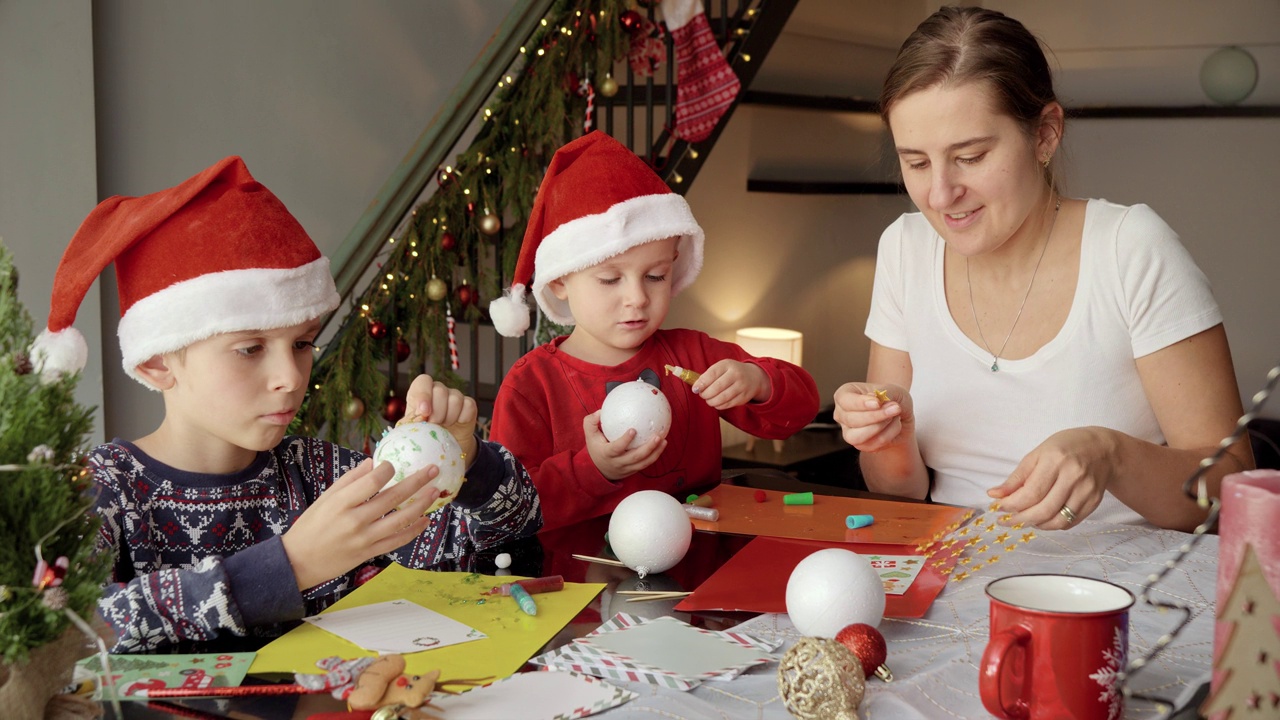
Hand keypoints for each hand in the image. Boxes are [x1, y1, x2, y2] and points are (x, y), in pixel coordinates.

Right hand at [282, 459, 443, 589]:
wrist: (299, 562)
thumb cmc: (310, 526)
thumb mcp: (325, 499)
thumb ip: (349, 480)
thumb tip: (372, 463)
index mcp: (341, 502)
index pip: (372, 481)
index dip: (388, 469)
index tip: (393, 465)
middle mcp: (355, 520)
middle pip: (393, 497)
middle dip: (417, 481)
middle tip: (433, 470)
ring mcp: (364, 538)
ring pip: (401, 520)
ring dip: (421, 505)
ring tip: (435, 492)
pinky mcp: (370, 553)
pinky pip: (397, 541)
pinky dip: (414, 530)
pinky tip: (425, 520)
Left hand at [401, 374, 478, 467]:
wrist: (445, 448)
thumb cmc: (425, 436)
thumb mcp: (412, 429)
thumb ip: (410, 422)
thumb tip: (411, 420)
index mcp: (421, 393)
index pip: (423, 382)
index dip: (424, 395)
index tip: (424, 412)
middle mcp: (438, 391)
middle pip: (440, 390)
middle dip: (436, 412)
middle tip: (434, 425)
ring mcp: (454, 396)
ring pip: (455, 398)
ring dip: (449, 416)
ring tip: (444, 427)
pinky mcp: (468, 405)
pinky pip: (468, 405)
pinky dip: (461, 418)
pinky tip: (456, 424)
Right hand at [583, 410, 665, 480]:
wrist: (598, 470)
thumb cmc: (596, 448)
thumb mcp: (589, 436)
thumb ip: (591, 422)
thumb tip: (600, 411)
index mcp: (607, 454)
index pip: (617, 448)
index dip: (625, 441)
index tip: (633, 430)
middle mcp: (618, 463)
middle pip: (635, 457)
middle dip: (648, 448)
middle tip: (658, 436)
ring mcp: (627, 468)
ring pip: (644, 463)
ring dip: (656, 452)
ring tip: (664, 441)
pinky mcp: (633, 470)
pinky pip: (646, 464)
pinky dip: (655, 455)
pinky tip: (662, 445)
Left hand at [691, 360, 769, 409]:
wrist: (753, 377)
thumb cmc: (731, 372)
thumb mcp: (722, 367)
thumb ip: (709, 375)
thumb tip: (696, 387)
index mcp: (727, 365)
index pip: (712, 374)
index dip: (702, 383)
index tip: (695, 389)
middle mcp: (736, 374)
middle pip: (716, 388)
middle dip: (705, 394)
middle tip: (702, 395)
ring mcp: (741, 386)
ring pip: (722, 398)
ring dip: (711, 401)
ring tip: (708, 400)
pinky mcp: (744, 397)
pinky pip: (728, 404)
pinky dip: (719, 405)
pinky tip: (717, 402)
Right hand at [832, 382, 911, 451]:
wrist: (902, 414)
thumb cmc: (892, 398)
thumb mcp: (892, 389)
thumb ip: (883, 394)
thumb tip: (877, 401)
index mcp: (844, 395)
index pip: (844, 400)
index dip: (860, 403)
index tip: (877, 403)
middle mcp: (842, 414)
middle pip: (851, 419)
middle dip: (875, 415)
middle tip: (895, 408)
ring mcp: (848, 432)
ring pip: (857, 437)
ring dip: (880, 427)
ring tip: (894, 416)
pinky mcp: (860, 445)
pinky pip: (872, 444)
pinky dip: (889, 434)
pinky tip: (894, 424)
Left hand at [987, 427, 1118, 529]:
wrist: (1102, 449)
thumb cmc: (1064, 448)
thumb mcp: (1037, 454)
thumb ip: (1016, 477)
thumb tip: (994, 495)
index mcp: (1056, 460)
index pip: (1031, 492)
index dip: (1012, 505)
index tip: (999, 508)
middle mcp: (1074, 477)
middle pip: (1044, 510)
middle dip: (1021, 519)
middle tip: (1007, 521)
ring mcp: (1086, 491)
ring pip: (1058, 520)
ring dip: (1036, 525)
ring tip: (1024, 520)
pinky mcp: (1094, 502)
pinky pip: (1070, 522)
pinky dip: (1053, 525)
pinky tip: (1042, 519)